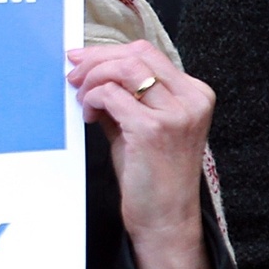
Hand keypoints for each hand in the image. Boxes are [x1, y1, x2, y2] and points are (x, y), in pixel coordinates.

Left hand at [67, 40, 213, 268]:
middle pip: (135, 55)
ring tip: (83, 99)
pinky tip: (90, 116)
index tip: (80, 60)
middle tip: (73, 77)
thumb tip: (88, 68)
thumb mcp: (143, 123)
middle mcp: (191, 100)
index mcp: (194, 93)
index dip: (107, 51)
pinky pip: (112, 95)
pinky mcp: (154, 130)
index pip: (146, 53)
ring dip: (93, 78)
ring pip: (124, 68)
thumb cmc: (153, 173)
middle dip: (95, 61)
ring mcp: (176, 114)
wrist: (166, 217)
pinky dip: (93, 99)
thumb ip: (125, 95)